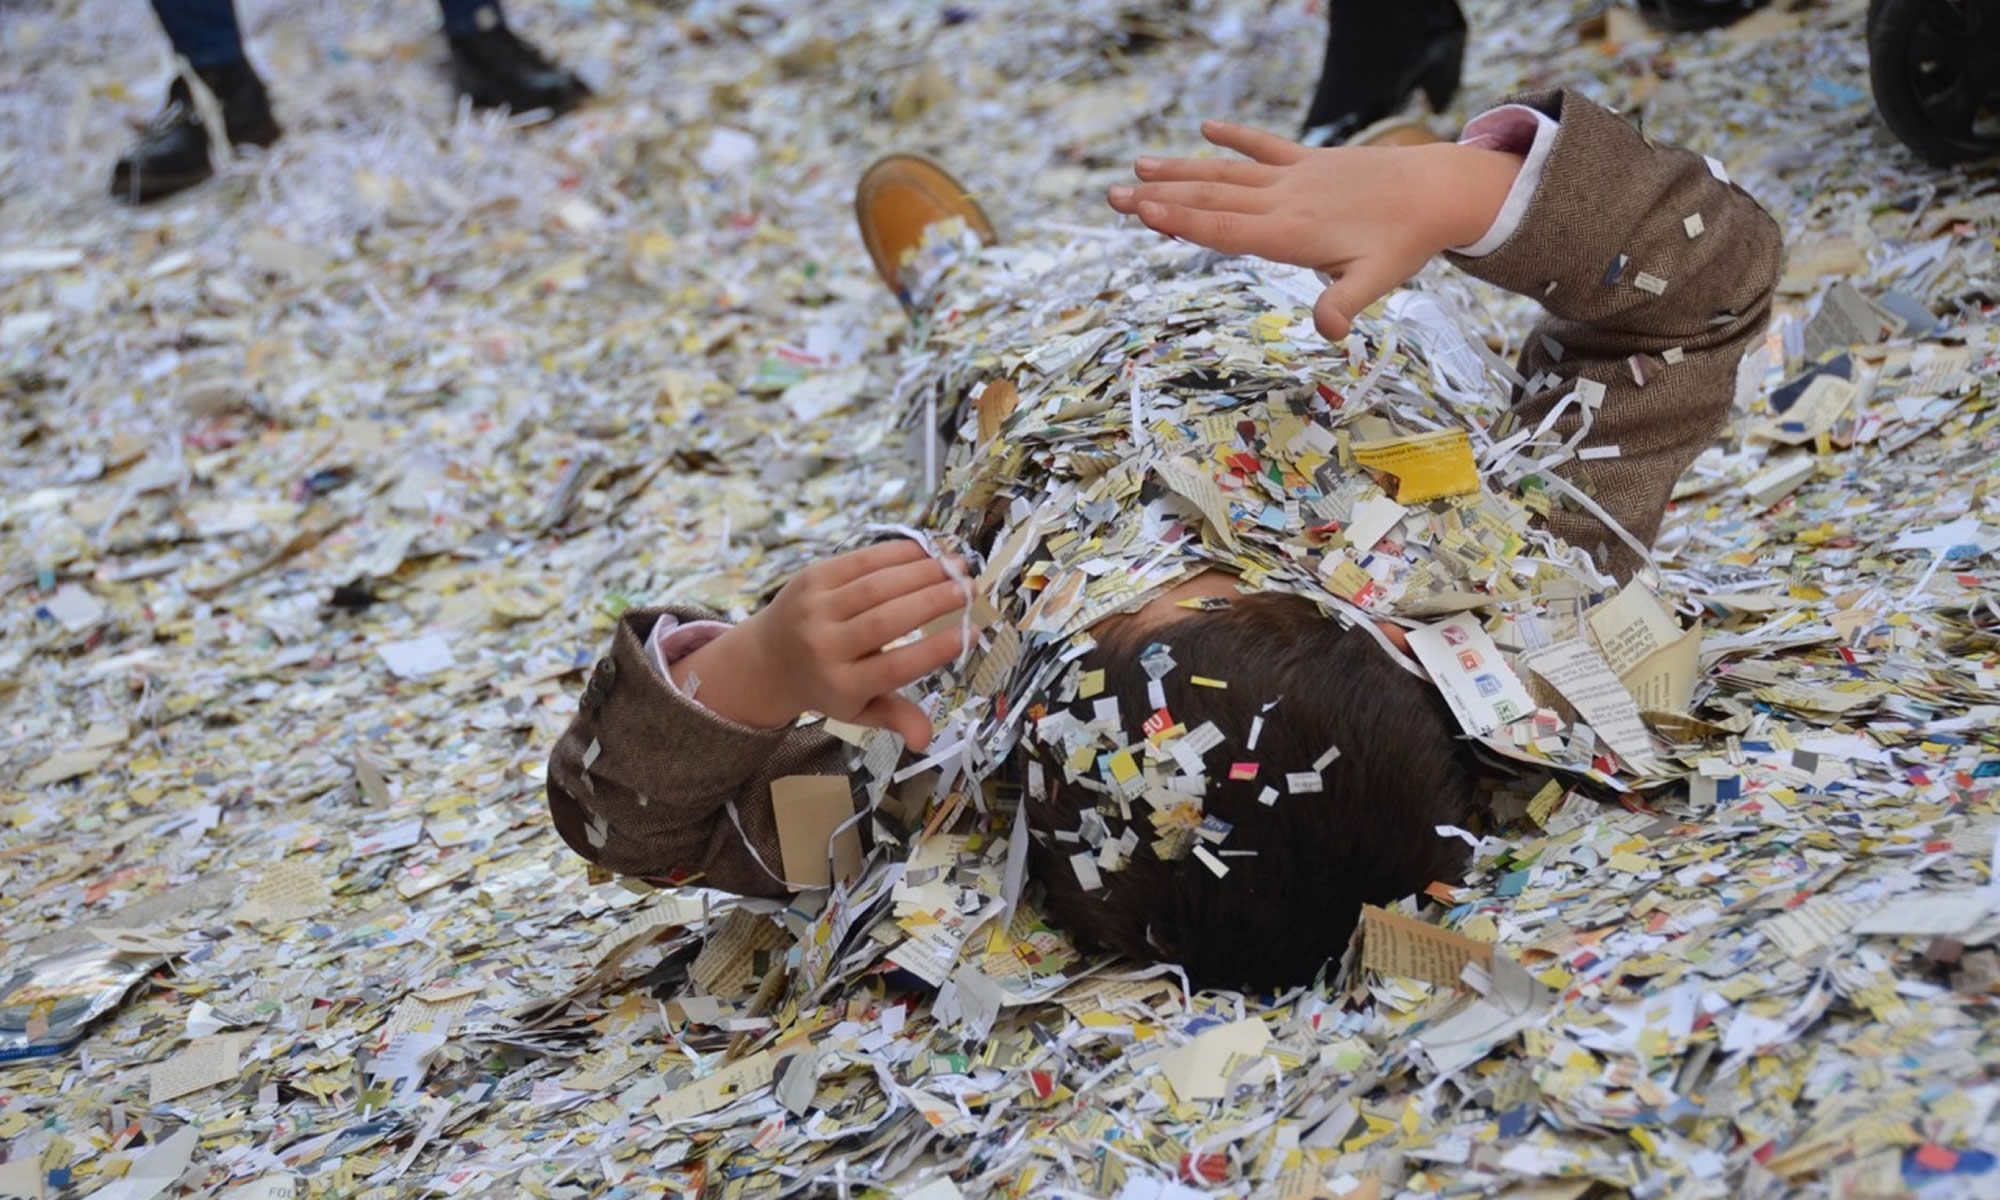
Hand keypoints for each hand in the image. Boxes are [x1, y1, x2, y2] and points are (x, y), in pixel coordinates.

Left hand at [671, 541, 970, 750]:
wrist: (767, 659)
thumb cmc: (827, 685)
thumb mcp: (857, 711)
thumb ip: (894, 718)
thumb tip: (926, 740)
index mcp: (842, 685)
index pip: (894, 668)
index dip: (935, 650)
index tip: (972, 633)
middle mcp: (825, 646)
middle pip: (886, 622)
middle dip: (934, 602)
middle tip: (971, 589)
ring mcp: (815, 608)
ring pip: (875, 586)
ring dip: (922, 571)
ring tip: (958, 566)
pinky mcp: (811, 578)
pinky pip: (859, 561)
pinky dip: (896, 554)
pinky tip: (927, 551)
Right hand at [1106, 122, 1521, 339]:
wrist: (1439, 189)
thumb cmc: (1406, 240)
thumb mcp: (1379, 280)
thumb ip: (1345, 304)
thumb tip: (1327, 333)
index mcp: (1291, 233)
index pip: (1224, 227)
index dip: (1180, 221)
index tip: (1143, 212)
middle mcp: (1283, 201)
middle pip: (1210, 198)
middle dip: (1160, 198)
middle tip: (1113, 196)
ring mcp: (1293, 177)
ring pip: (1226, 172)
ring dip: (1180, 170)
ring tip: (1138, 169)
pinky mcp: (1308, 161)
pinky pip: (1264, 146)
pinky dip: (1234, 136)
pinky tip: (1205, 128)